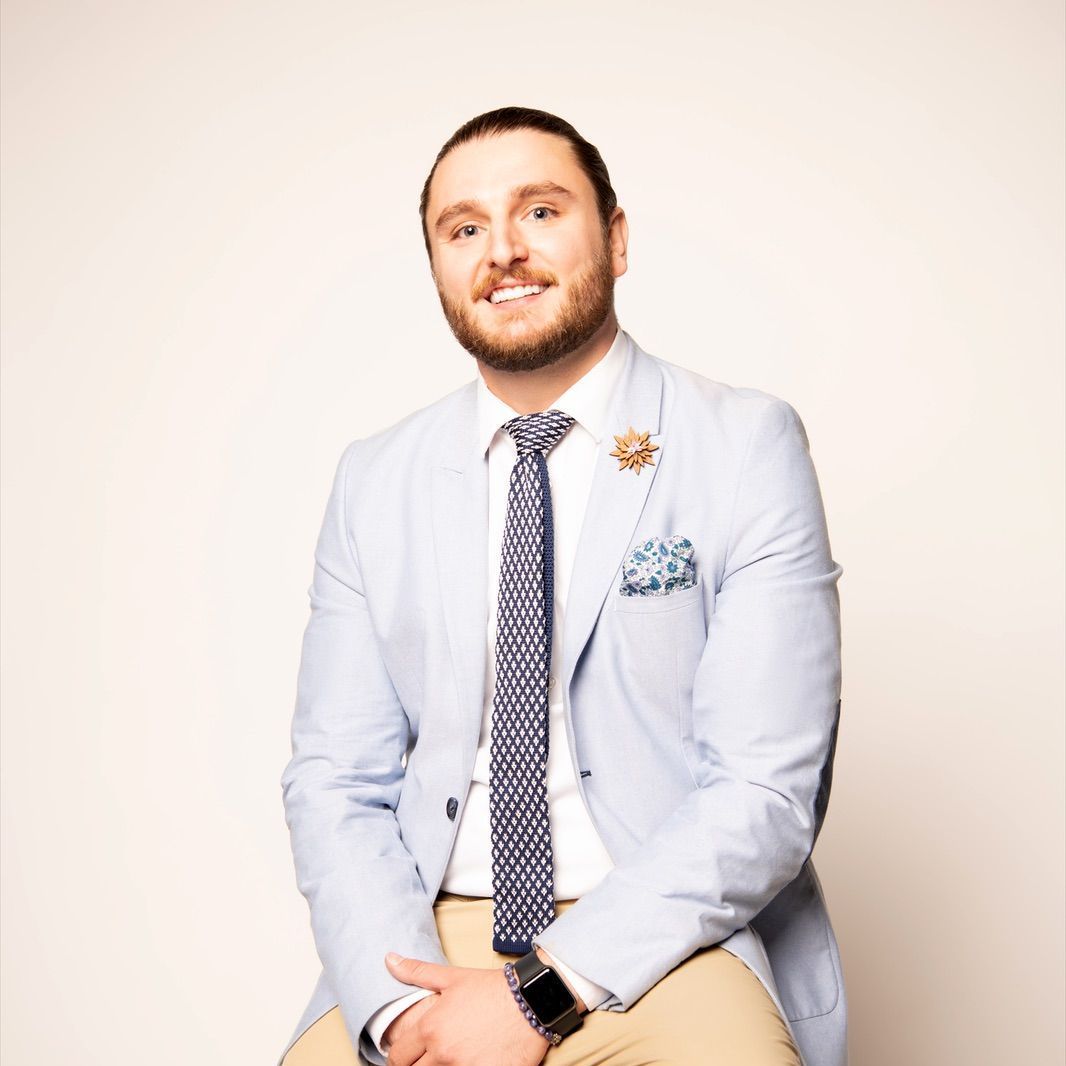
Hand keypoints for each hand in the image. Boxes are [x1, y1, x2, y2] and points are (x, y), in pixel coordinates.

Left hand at [383, 952, 549, 1065]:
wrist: (531, 1000)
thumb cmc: (491, 989)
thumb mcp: (452, 977)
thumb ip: (417, 972)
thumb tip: (389, 959)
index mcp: (431, 1028)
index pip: (398, 1056)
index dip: (398, 1057)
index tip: (406, 1056)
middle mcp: (443, 1053)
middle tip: (429, 1058)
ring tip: (449, 1059)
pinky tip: (471, 1063)